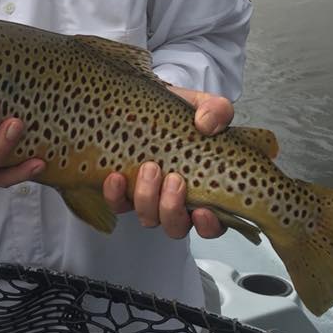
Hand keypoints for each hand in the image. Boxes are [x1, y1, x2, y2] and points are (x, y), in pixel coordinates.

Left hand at [102, 88, 233, 238]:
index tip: (203, 210)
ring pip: (149, 218)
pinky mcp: (123, 191)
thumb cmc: (181, 113)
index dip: (209, 225)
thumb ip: (216, 111)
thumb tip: (207, 125)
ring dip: (147, 199)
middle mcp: (177, 202)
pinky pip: (118, 204)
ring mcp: (150, 198)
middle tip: (173, 179)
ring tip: (149, 168)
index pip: (212, 224)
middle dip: (172, 209)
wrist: (146, 105)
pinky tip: (116, 176)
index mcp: (205, 189)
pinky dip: (116, 195)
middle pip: (176, 227)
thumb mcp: (203, 105)